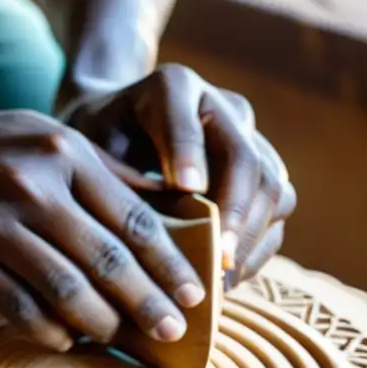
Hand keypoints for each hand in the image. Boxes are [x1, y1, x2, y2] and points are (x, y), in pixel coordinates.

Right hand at [0, 110, 208, 351]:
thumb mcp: (48, 140)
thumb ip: (108, 173)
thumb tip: (175, 211)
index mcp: (63, 154)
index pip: (133, 218)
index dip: (171, 263)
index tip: (197, 294)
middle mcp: (29, 186)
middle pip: (106, 259)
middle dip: (148, 302)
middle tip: (174, 333)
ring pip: (64, 289)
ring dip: (101, 323)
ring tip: (121, 338)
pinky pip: (15, 306)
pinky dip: (47, 330)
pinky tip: (66, 339)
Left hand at [64, 64, 296, 285]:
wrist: (117, 123)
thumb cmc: (98, 138)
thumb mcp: (90, 145)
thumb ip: (113, 175)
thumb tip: (140, 236)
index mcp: (173, 88)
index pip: (185, 120)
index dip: (188, 153)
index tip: (185, 189)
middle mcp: (221, 107)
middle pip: (245, 159)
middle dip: (235, 213)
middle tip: (217, 257)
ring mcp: (248, 138)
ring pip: (272, 187)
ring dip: (252, 237)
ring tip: (223, 279)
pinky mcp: (262, 170)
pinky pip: (276, 209)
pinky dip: (257, 247)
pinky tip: (229, 276)